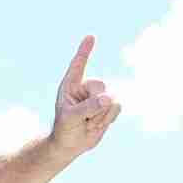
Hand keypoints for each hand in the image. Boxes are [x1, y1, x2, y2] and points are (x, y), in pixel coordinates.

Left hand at [50, 36, 120, 157]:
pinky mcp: (109, 105)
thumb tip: (107, 98)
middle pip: (101, 87)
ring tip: (88, 122)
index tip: (90, 36)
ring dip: (101, 116)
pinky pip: (117, 108)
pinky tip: (97, 124)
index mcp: (70, 85)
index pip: (78, 65)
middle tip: (82, 119)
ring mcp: (99, 96)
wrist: (71, 145)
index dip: (84, 51)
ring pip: (112, 99)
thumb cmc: (64, 130)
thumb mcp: (71, 119)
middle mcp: (85, 87)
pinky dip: (108, 119)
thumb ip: (87, 108)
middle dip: (94, 106)